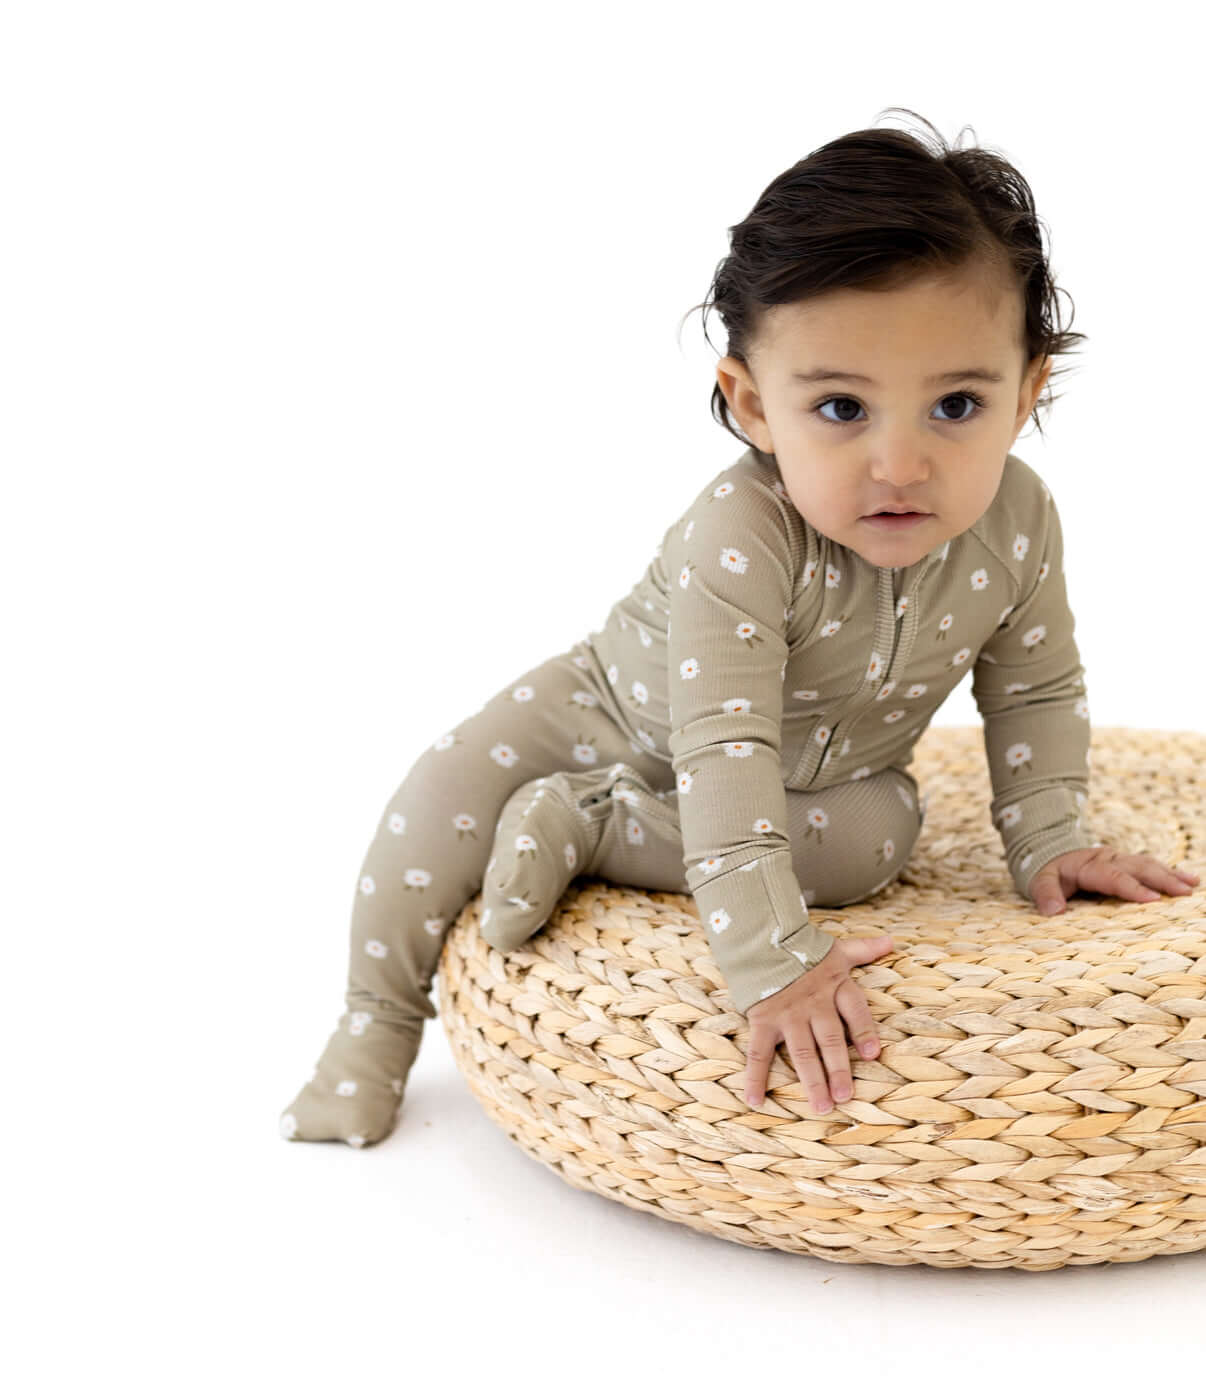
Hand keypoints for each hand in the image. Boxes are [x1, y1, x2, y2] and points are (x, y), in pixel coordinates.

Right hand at [742, 934, 894, 1113]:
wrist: (761, 938)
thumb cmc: (802, 949)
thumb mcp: (836, 949)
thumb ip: (863, 950)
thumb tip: (891, 941)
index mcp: (834, 987)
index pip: (855, 1011)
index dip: (864, 1031)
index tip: (873, 1054)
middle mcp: (813, 1004)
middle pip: (829, 1041)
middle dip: (838, 1069)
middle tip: (845, 1097)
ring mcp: (787, 1015)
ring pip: (802, 1053)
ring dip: (811, 1081)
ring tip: (821, 1106)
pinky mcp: (763, 1020)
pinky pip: (759, 1052)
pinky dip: (756, 1077)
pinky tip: (756, 1100)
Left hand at [1029, 846, 1199, 914]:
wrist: (1052, 850)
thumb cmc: (1049, 872)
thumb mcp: (1038, 880)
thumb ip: (1044, 894)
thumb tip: (1053, 911)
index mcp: (1087, 865)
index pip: (1112, 876)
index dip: (1131, 888)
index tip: (1152, 899)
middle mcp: (1107, 858)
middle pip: (1137, 867)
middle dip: (1161, 879)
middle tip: (1184, 892)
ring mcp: (1119, 859)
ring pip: (1147, 864)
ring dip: (1170, 874)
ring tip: (1191, 885)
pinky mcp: (1127, 863)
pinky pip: (1150, 866)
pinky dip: (1170, 872)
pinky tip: (1189, 879)